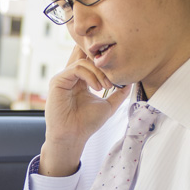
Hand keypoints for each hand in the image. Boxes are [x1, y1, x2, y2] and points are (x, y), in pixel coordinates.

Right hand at [41, 46, 130, 176]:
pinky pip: (76, 69)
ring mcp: (63, 77)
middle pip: (83, 54)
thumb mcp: (108, 106)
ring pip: (83, 62)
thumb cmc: (87, 123)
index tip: (118, 65)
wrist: (73, 136)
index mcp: (81, 80)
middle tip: (114, 69)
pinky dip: (90, 75)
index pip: (90, 60)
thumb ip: (118, 94)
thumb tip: (131, 83)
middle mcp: (71, 76)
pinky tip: (97, 87)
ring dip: (99, 72)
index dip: (103, 58)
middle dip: (100, 59)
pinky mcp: (57, 80)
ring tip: (107, 86)